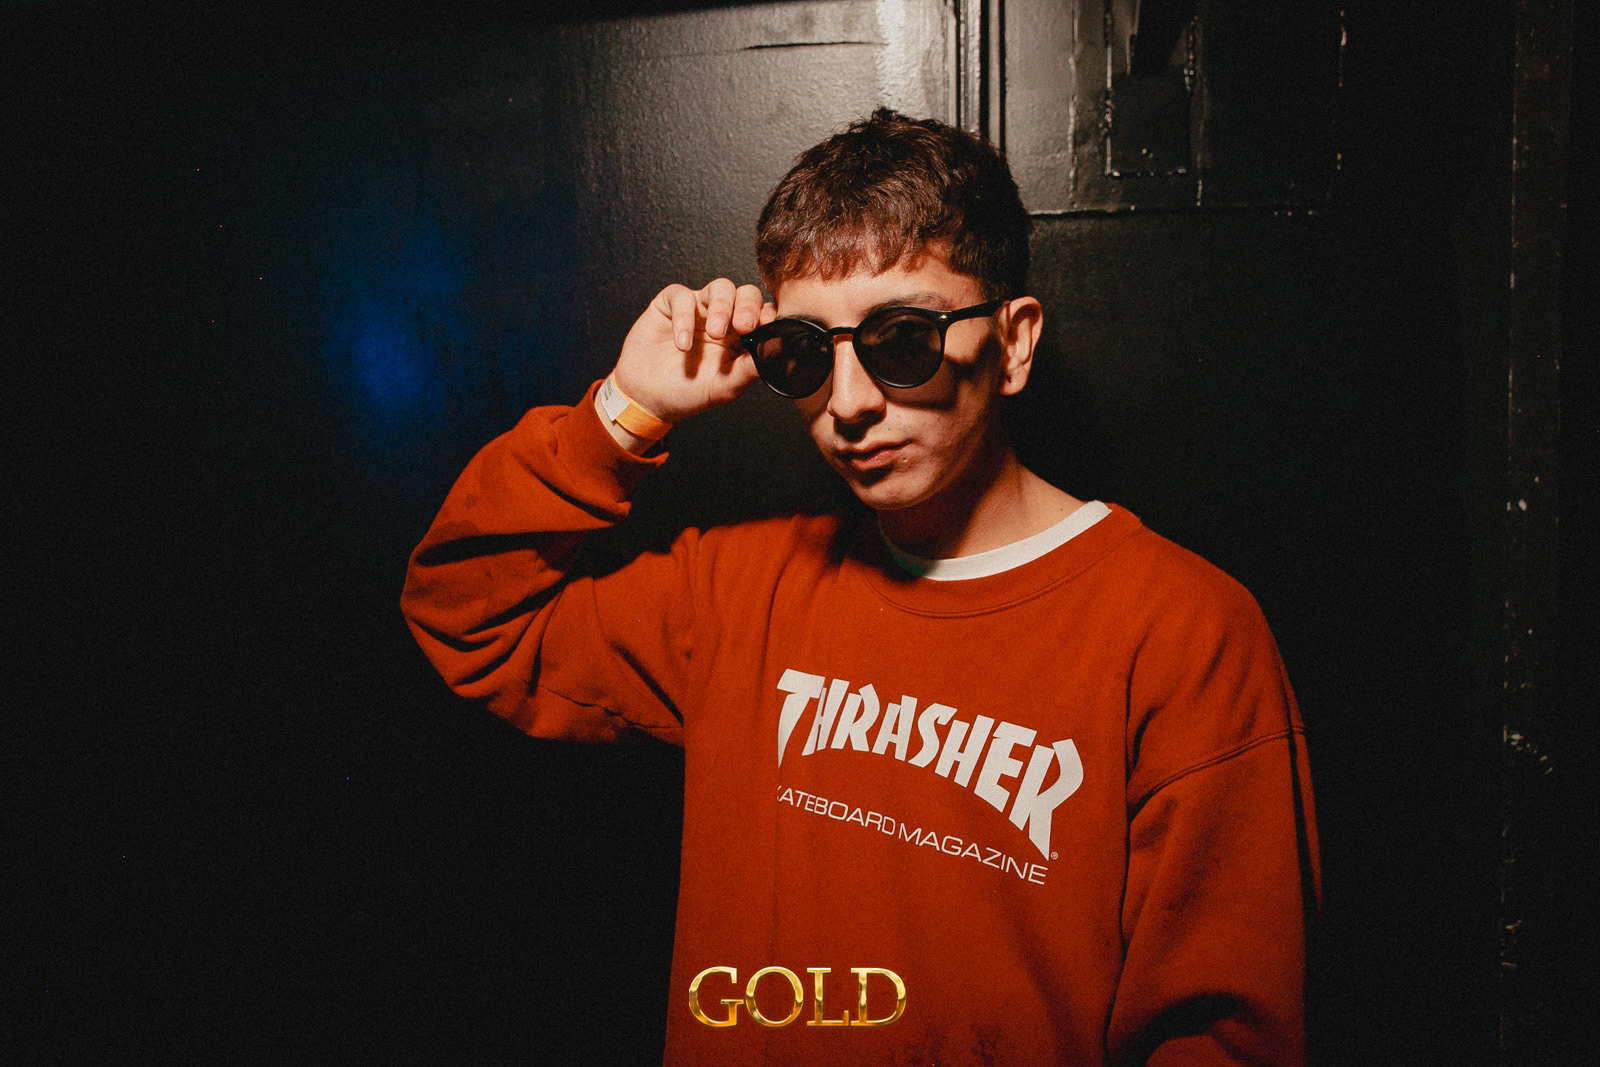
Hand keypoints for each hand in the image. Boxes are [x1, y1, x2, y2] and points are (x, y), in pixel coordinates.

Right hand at [612, 279, 772, 424]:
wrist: (647, 398)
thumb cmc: (687, 393)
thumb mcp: (723, 388)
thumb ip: (748, 371)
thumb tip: (773, 355)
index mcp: (741, 337)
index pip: (763, 314)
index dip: (768, 315)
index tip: (768, 325)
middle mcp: (723, 319)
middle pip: (745, 294)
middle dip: (748, 306)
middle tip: (743, 326)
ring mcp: (698, 309)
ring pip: (720, 287)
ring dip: (721, 307)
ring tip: (714, 333)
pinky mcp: (671, 305)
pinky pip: (682, 296)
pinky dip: (684, 317)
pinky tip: (683, 344)